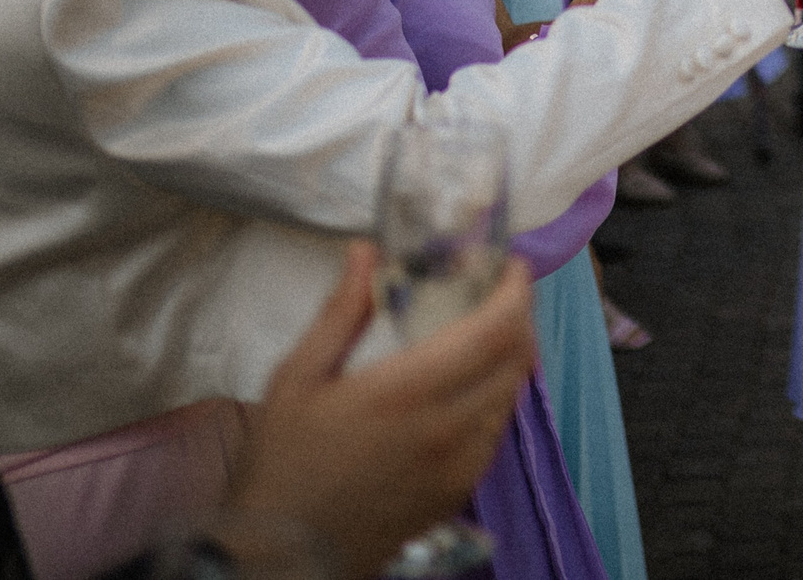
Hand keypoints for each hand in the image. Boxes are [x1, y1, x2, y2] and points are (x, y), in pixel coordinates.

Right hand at [213, 241, 533, 579]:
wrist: (283, 554)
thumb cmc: (283, 461)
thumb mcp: (297, 378)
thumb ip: (341, 312)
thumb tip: (367, 251)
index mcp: (408, 392)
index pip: (496, 329)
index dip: (517, 291)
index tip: (512, 267)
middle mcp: (448, 427)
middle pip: (517, 357)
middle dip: (519, 316)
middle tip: (499, 294)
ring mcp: (461, 464)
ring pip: (513, 393)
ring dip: (511, 356)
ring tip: (485, 334)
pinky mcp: (461, 490)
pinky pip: (497, 429)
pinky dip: (496, 396)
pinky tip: (468, 387)